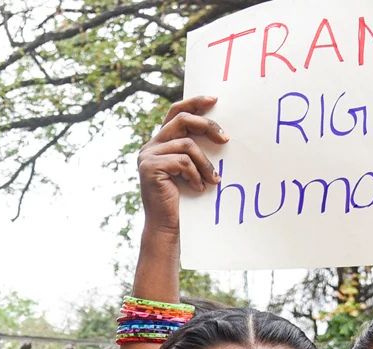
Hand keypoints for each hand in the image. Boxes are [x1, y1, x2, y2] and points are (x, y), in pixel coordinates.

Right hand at [137, 96, 228, 233]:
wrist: (167, 224)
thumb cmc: (183, 198)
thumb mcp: (190, 167)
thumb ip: (194, 148)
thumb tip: (218, 131)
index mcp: (160, 142)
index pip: (176, 112)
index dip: (194, 103)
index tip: (214, 100)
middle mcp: (150, 145)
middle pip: (181, 120)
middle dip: (207, 126)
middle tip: (226, 140)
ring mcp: (147, 156)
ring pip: (186, 145)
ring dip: (205, 163)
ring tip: (213, 179)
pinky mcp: (149, 167)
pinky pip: (182, 162)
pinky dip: (195, 175)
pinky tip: (198, 188)